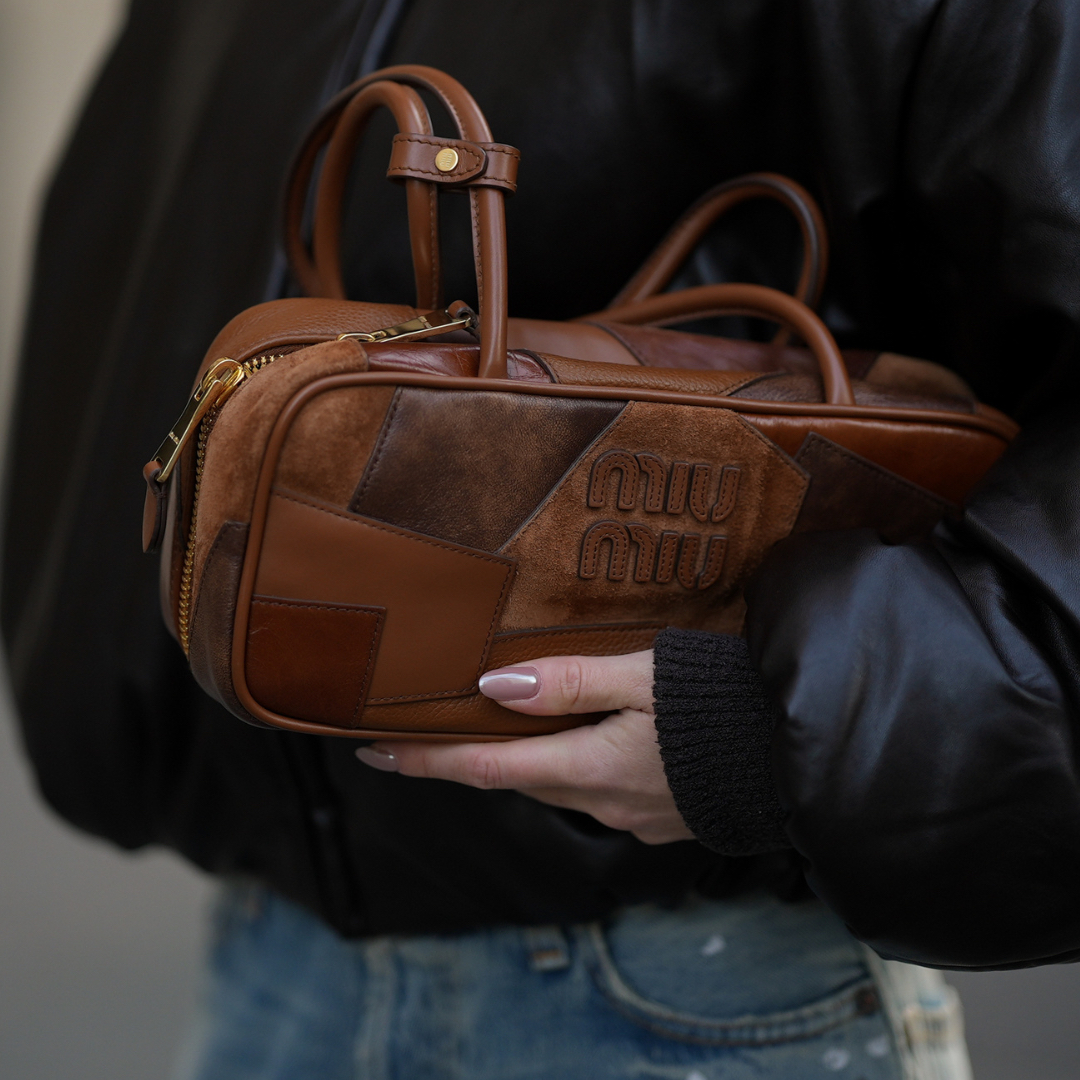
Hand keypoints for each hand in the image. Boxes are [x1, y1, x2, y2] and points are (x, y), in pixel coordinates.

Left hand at [355, 650, 693, 844]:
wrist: (805, 754)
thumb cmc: (725, 706)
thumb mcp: (644, 677)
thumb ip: (569, 683)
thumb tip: (493, 689)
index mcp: (589, 768)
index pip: (485, 767)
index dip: (426, 759)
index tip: (370, 749)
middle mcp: (603, 802)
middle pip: (519, 778)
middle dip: (475, 757)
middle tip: (436, 726)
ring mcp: (635, 815)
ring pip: (559, 784)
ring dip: (526, 761)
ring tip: (507, 726)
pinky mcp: (664, 816)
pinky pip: (598, 790)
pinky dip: (573, 767)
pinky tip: (587, 740)